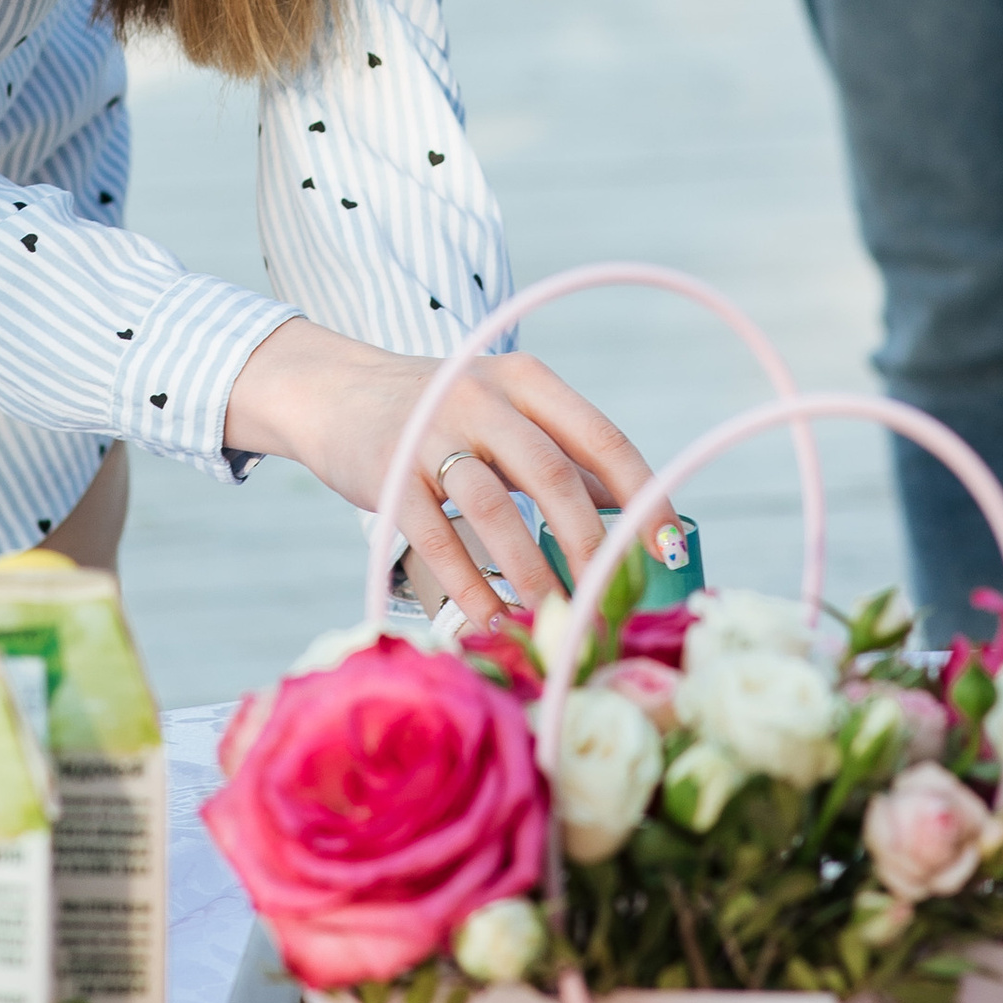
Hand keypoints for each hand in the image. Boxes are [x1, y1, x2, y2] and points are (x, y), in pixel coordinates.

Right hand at [225, 317, 649, 630]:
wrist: (333, 392)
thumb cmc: (435, 411)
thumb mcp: (503, 411)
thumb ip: (562, 454)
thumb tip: (635, 514)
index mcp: (525, 381)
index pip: (601, 438)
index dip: (643, 495)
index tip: (669, 549)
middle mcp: (481, 398)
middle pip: (552, 476)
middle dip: (589, 548)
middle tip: (609, 603)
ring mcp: (431, 434)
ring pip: (493, 509)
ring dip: (530, 574)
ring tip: (555, 622)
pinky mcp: (388, 473)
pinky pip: (436, 537)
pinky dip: (469, 585)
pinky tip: (491, 619)